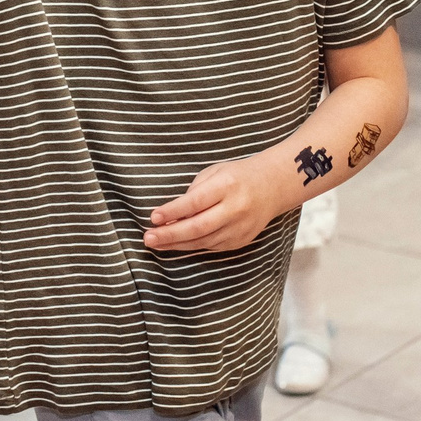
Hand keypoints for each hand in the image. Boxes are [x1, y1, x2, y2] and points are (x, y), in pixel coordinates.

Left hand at [144, 155, 284, 253]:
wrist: (272, 187)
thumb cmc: (237, 176)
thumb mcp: (214, 172)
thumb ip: (194, 191)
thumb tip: (171, 214)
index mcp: (227, 185)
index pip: (196, 201)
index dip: (174, 211)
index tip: (154, 217)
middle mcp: (235, 209)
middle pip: (198, 227)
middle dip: (171, 234)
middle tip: (148, 237)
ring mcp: (240, 228)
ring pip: (203, 241)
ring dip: (177, 243)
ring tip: (156, 242)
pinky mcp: (241, 241)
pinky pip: (211, 247)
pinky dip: (191, 246)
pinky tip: (175, 244)